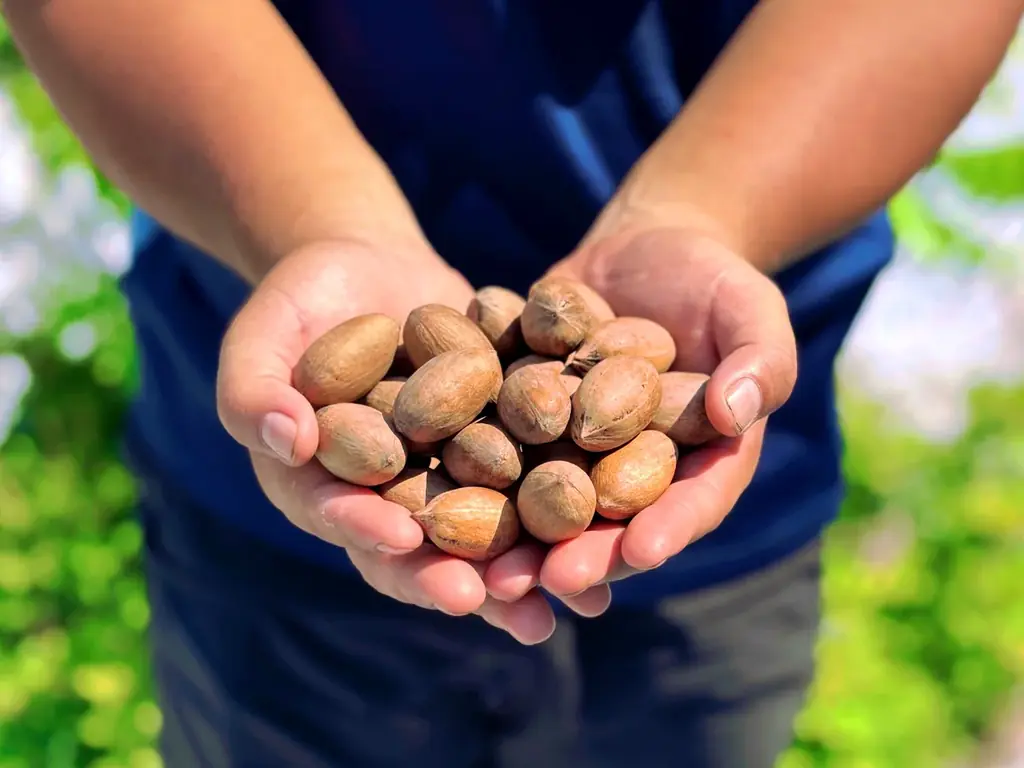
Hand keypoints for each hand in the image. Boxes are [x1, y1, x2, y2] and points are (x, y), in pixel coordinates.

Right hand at [215, 240, 608, 643]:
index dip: (368, 531)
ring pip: (485, 533)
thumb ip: (253, 391)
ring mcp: (444, 477)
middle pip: (418, 548)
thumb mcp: (261, 334)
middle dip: (454, 574)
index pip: (341, 518)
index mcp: (320, 486)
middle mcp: (386, 497)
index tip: (402, 540)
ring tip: (575, 596)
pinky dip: (568, 506)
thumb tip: (287, 440)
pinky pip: (533, 483)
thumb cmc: (299, 298)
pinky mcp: (496, 448)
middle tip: (492, 600)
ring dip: (527, 568)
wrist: (366, 263)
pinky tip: (616, 529)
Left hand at [485, 227, 797, 600]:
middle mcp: (632, 468)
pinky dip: (471, 474)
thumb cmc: (713, 278)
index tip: (642, 550)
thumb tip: (735, 412)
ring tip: (485, 569)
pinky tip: (435, 496)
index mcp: (699, 460)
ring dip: (518, 538)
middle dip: (582, 554)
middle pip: (612, 522)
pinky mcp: (526, 418)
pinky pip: (500, 449)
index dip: (669, 528)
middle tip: (547, 580)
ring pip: (547, 503)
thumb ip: (762, 360)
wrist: (643, 248)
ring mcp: (574, 449)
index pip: (692, 502)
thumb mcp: (749, 306)